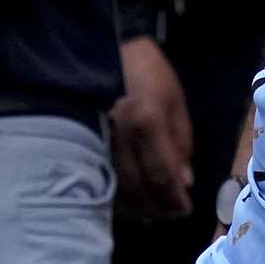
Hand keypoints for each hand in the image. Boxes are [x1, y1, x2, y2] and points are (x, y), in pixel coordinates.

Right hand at [111, 37, 193, 220]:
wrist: (97, 48)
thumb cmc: (143, 70)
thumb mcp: (173, 99)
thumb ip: (181, 141)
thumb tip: (184, 181)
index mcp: (147, 122)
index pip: (162, 175)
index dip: (173, 199)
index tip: (184, 210)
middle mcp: (119, 135)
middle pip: (137, 187)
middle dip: (155, 207)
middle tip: (168, 215)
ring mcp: (95, 139)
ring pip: (114, 187)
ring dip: (134, 206)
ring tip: (149, 212)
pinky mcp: (80, 141)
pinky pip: (97, 176)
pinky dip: (113, 194)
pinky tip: (125, 199)